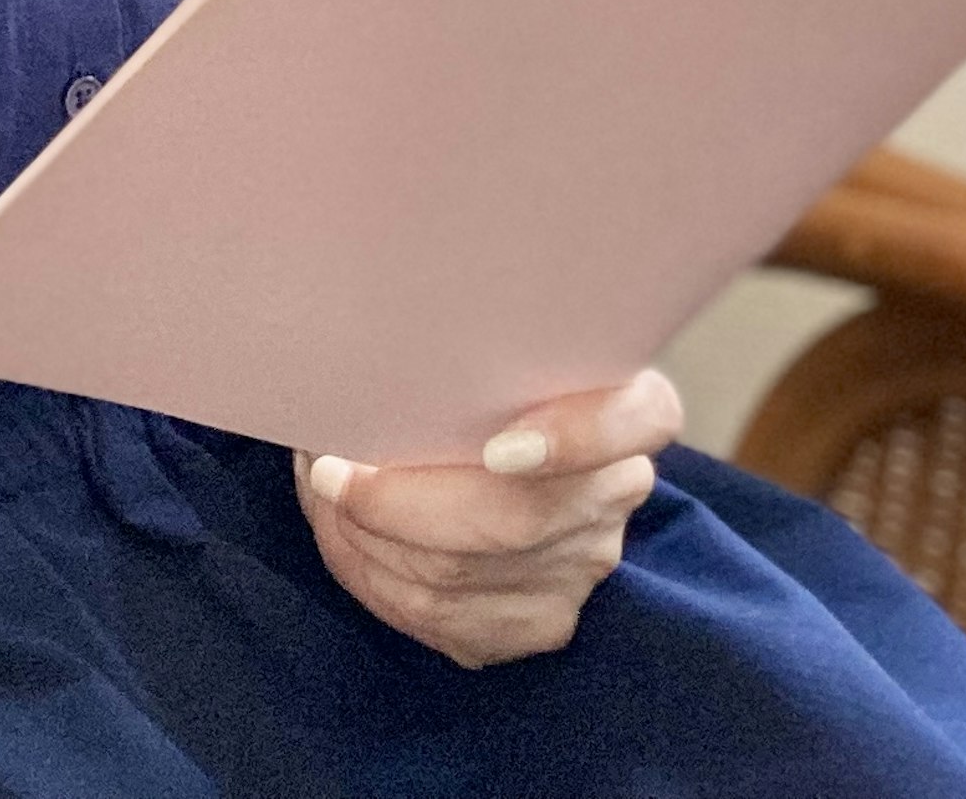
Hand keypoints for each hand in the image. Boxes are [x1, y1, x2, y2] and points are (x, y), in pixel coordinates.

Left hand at [292, 371, 681, 668]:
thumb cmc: (474, 381)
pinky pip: (439, 618)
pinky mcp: (539, 622)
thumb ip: (462, 343)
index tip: (500, 448)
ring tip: (323, 492)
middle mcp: (617, 491)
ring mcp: (583, 566)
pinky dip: (372, 576)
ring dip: (366, 537)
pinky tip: (344, 534)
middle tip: (328, 468)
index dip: (581, 437)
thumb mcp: (487, 343)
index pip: (643, 419)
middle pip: (519, 517)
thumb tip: (363, 357)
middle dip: (400, 502)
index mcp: (628, 403)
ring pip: (460, 576)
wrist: (486, 453)